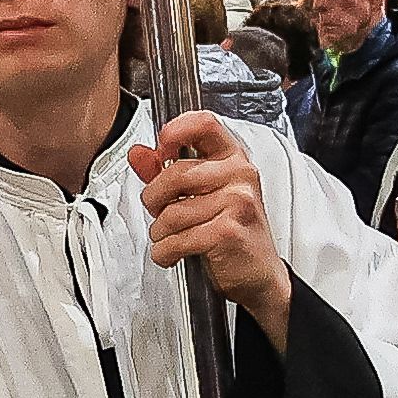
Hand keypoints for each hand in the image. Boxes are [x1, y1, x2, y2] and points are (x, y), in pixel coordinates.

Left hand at [130, 111, 294, 347]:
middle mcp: (240, 175)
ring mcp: (238, 202)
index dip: (175, 131)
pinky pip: (177, 239)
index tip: (160, 148)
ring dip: (160, 233)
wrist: (258, 274)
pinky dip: (165, 252)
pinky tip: (173, 254)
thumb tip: (138, 153)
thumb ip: (166, 172)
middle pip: (175, 173)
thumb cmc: (230, 231)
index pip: (204, 123)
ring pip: (172, 212)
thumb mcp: (201, 195)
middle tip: (158, 212)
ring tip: (171, 238)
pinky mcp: (229, 231)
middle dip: (154, 199)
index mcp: (232, 158)